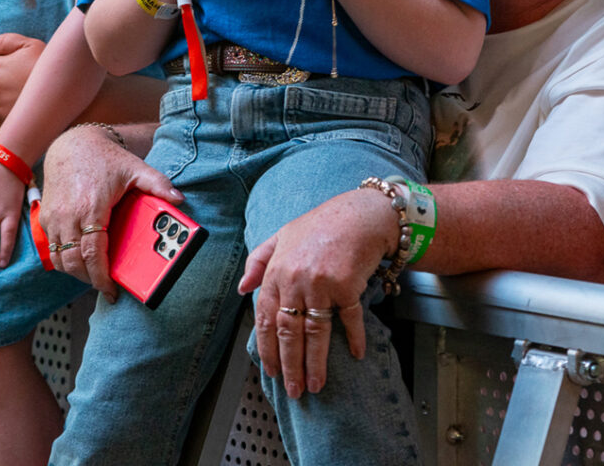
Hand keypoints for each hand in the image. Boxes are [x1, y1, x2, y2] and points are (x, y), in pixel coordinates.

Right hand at [39, 125, 181, 301]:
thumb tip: (179, 200)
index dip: (101, 276)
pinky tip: (80, 260)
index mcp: (92, 207)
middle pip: (74, 262)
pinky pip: (52, 248)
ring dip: (76, 272)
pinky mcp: (46, 217)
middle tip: (105, 286)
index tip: (111, 290)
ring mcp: (54, 218)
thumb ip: (158, 184)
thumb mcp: (135, 167)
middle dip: (89, 280)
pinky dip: (64, 260)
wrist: (73, 143)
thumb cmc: (105, 158)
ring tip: (95, 275)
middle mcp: (68, 215)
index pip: (93, 253)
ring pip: (60, 259)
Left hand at [238, 188, 397, 397]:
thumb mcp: (283, 235)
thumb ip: (259, 260)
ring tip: (316, 385)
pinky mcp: (346, 286)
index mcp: (277, 270)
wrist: (360, 214)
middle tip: (293, 389)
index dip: (267, 348)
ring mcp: (321, 283)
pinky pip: (349, 319)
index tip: (271, 370)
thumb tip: (243, 288)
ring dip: (315, 364)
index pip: (265, 318)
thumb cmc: (323, 224)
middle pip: (288, 332)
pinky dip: (353, 339)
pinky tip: (355, 354)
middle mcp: (295, 279)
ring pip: (314, 333)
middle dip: (289, 366)